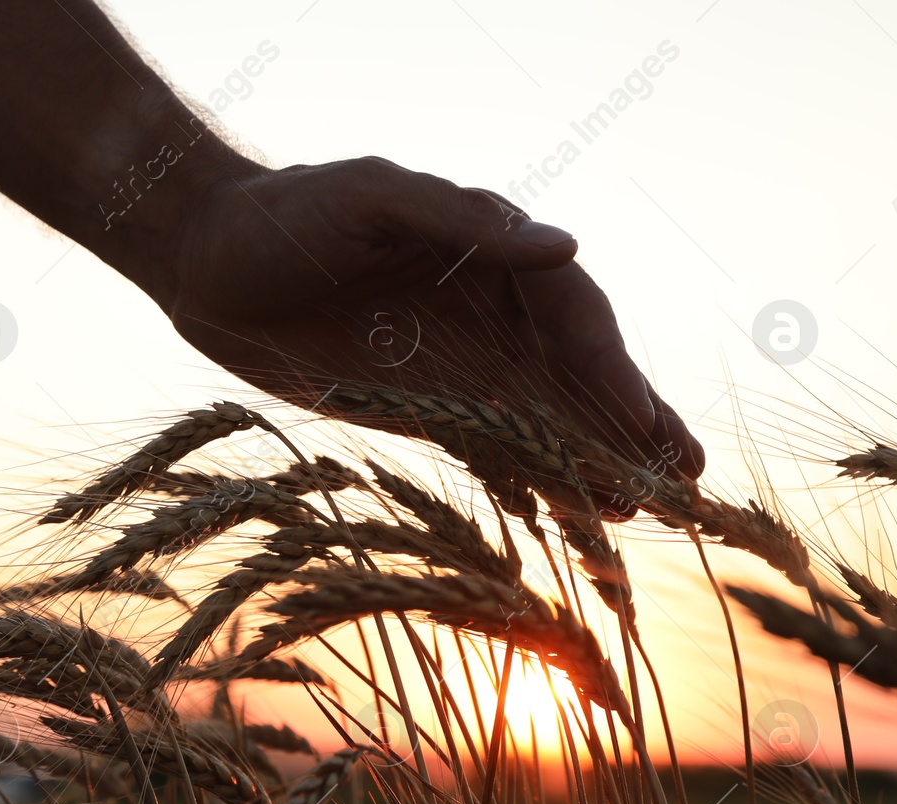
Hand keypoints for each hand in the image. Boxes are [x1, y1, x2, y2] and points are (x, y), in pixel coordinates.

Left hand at [151, 156, 703, 500]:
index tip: (640, 420)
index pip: (571, 311)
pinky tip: (581, 513)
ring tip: (652, 508)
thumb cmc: (287, 213)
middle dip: (632, 422)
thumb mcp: (372, 197)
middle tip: (689, 478)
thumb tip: (567, 245)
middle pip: (578, 371)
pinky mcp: (421, 409)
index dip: (610, 367)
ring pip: (546, 419)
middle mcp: (488, 311)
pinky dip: (538, 481)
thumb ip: (464, 221)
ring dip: (598, 461)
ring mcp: (458, 364)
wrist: (207, 262)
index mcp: (490, 250)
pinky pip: (494, 449)